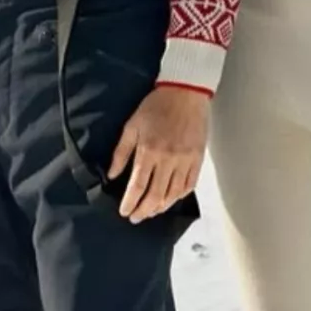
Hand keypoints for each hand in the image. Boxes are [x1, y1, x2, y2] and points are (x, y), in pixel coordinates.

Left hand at [110, 87, 209, 222]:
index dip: (130, 203)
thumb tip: (112, 175)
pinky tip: (172, 199)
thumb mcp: (131, 126)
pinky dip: (180, 195)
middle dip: (144, 211)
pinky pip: (190, 184)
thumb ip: (121, 153)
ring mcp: (185, 160)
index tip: (125, 212)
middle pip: (155, 195)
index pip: (137, 186)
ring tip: (152, 211)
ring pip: (174, 194)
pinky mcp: (198, 158)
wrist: (185, 92)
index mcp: (149, 152)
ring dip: (161, 207)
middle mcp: (168, 160)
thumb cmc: (155, 106)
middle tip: (136, 218)